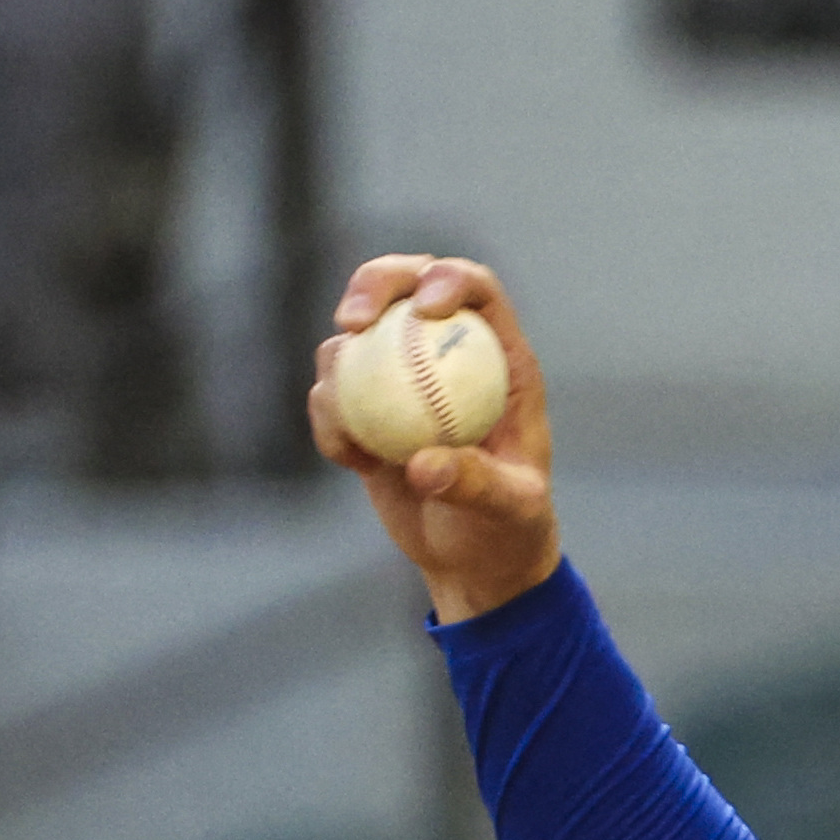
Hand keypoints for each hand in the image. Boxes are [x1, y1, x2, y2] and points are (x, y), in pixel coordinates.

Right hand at [311, 254, 560, 622]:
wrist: (474, 561)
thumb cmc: (510, 531)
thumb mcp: (510, 510)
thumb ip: (476, 484)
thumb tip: (422, 464)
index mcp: (501, 361)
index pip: (476, 290)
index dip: (447, 279)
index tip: (423, 308)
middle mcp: (449, 355)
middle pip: (404, 285)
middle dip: (372, 284)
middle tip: (350, 323)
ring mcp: (403, 378)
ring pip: (355, 336)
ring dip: (339, 368)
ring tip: (360, 439)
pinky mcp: (366, 409)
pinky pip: (330, 392)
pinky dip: (329, 418)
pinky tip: (351, 460)